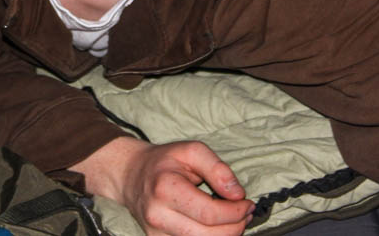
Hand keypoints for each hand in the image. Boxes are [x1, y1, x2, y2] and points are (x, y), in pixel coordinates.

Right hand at [70, 136, 254, 234]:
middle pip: (208, 235)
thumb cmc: (164, 161)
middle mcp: (157, 215)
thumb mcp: (192, 151)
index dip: (236, 212)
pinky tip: (218, 227)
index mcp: (165, 189)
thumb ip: (218, 169)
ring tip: (235, 220)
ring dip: (225, 235)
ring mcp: (155, 233)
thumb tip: (238, 194)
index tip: (247, 202)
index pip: (210, 214)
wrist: (131, 175)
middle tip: (246, 212)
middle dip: (235, 226)